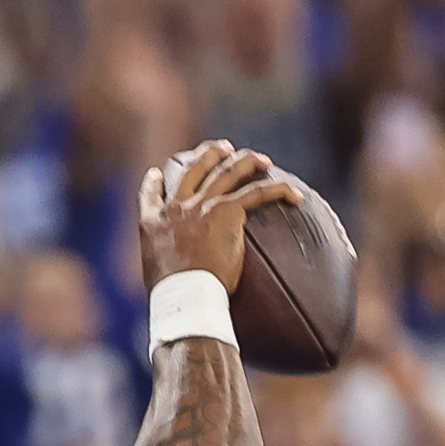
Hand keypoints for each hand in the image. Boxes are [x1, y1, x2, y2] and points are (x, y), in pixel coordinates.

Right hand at [137, 139, 293, 288]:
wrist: (183, 294)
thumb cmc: (171, 297)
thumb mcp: (155, 276)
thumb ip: (162, 265)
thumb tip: (175, 283)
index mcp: (152, 223)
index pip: (150, 194)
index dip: (154, 181)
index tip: (158, 173)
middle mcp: (176, 207)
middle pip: (193, 169)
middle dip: (210, 153)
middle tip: (224, 148)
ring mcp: (201, 205)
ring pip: (227, 171)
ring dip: (247, 161)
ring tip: (263, 160)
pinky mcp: (226, 211)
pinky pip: (257, 192)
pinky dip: (278, 190)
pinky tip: (294, 193)